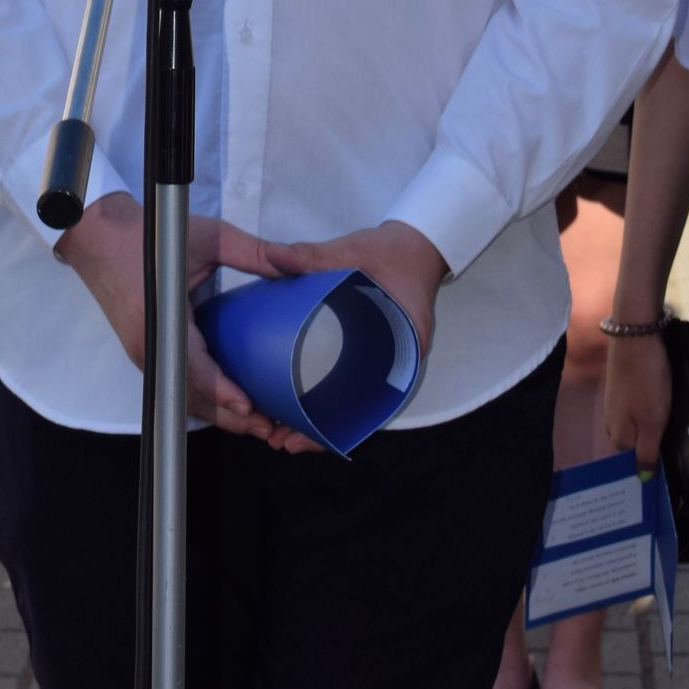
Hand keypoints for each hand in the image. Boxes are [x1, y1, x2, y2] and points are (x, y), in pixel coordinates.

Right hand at [55, 192, 290, 443]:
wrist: (99, 236)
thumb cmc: (151, 235)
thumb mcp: (209, 238)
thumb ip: (256, 252)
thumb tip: (302, 263)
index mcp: (161, 319)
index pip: (194, 368)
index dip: (222, 391)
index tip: (251, 408)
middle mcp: (149, 347)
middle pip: (190, 396)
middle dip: (229, 417)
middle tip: (271, 428)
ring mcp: (144, 355)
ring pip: (182, 397)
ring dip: (218, 414)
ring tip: (258, 423)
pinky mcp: (145, 354)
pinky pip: (175, 386)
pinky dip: (203, 400)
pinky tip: (230, 403)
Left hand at [250, 220, 446, 454]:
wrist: (414, 245)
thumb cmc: (391, 252)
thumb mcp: (352, 252)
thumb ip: (313, 255)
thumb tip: (274, 256)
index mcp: (402, 347)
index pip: (371, 403)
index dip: (338, 427)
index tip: (306, 438)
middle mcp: (393, 363)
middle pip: (357, 410)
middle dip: (320, 431)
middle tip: (282, 443)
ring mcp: (379, 359)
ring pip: (350, 401)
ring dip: (319, 418)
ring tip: (280, 434)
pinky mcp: (366, 350)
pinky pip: (346, 379)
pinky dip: (322, 393)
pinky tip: (292, 400)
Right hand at [605, 333, 670, 471]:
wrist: (634, 339)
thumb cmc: (647, 385)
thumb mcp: (653, 424)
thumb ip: (647, 452)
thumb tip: (642, 479)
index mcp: (618, 433)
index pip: (632, 456)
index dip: (649, 455)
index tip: (666, 449)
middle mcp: (610, 419)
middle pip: (629, 439)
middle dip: (645, 438)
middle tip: (666, 430)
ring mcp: (612, 400)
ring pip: (630, 420)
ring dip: (644, 420)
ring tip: (663, 412)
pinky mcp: (618, 383)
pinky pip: (630, 404)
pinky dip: (642, 404)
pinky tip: (654, 395)